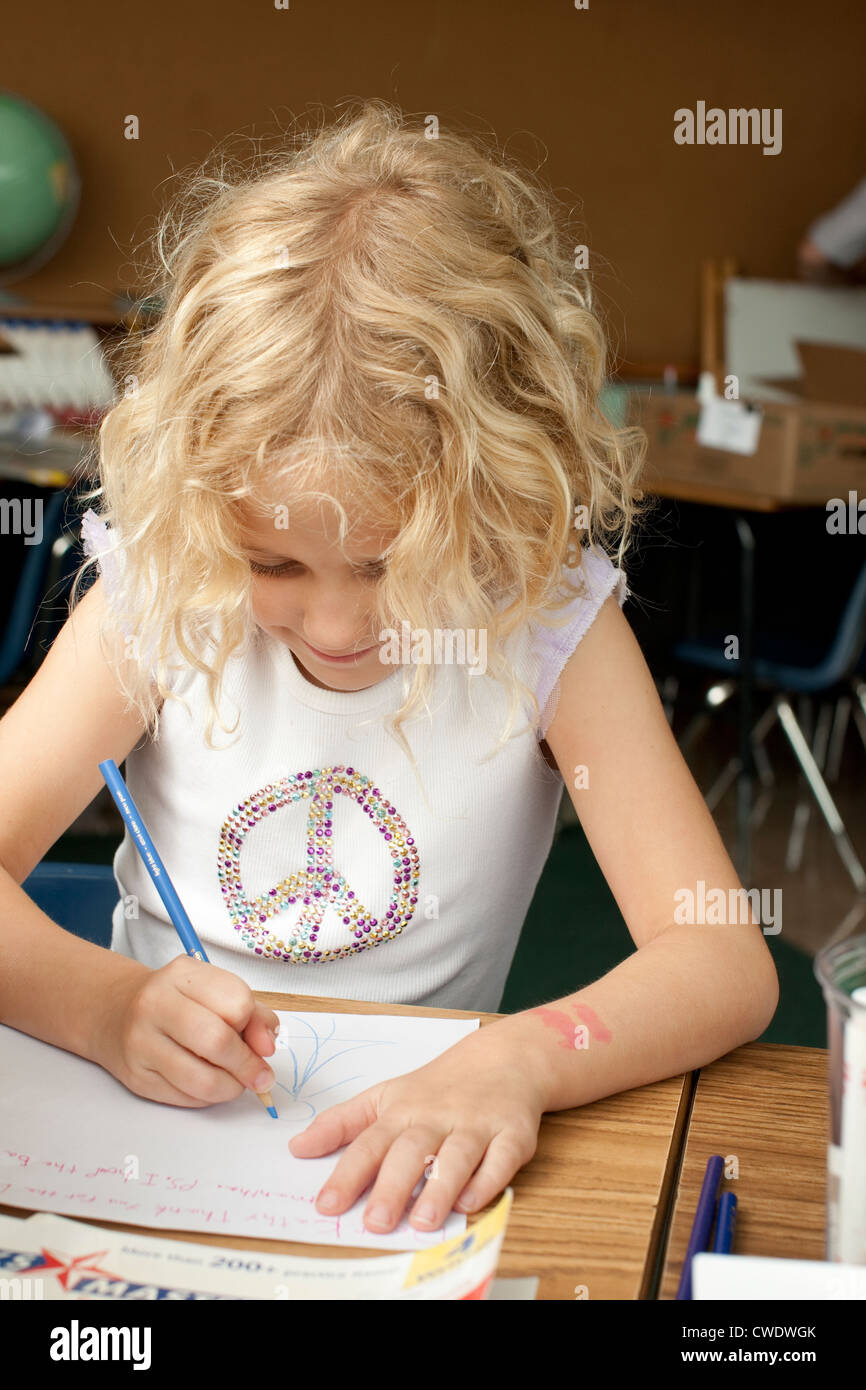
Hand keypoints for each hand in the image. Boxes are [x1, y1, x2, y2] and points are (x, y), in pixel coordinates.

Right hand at [91, 955, 280, 1106]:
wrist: (116, 1012)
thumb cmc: (178, 1001)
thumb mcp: (217, 991)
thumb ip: (253, 1014)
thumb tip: (267, 1047)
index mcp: (182, 975)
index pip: (236, 1003)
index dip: (255, 1027)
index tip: (259, 1039)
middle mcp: (156, 1004)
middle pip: (217, 1041)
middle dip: (247, 1065)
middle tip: (259, 1075)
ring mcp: (141, 1042)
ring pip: (202, 1080)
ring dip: (231, 1088)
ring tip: (236, 1082)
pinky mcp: (136, 1077)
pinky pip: (186, 1098)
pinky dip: (208, 1098)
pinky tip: (209, 1084)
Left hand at [288, 1020, 548, 1233]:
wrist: (504, 1058)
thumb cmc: (439, 1087)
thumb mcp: (386, 1097)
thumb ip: (342, 1123)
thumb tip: (297, 1148)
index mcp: (403, 1111)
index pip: (369, 1143)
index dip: (347, 1174)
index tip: (326, 1204)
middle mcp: (437, 1118)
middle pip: (412, 1151)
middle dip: (393, 1187)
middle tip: (375, 1222)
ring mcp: (477, 1125)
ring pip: (457, 1157)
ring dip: (439, 1189)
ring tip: (422, 1222)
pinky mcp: (513, 1134)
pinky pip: (502, 1159)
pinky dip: (488, 1180)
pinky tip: (470, 1201)